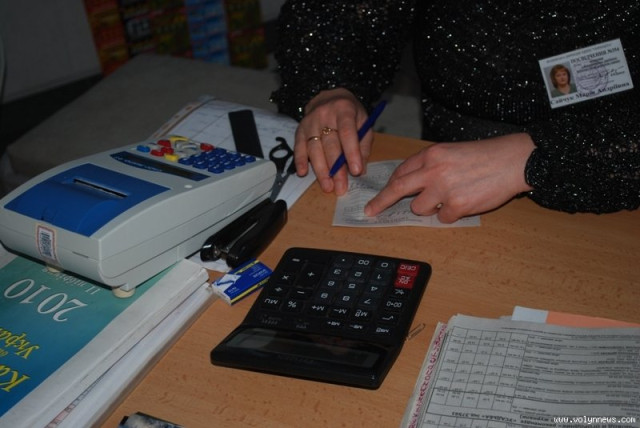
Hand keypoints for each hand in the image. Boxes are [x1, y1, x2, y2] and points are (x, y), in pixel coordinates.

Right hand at [294, 88, 370, 194]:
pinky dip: (300, 161)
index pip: (347, 133)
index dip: (351, 152)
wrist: (329, 98)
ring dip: (320, 170)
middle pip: (330, 144)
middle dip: (336, 168)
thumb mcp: (363, 122)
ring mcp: (309, 122)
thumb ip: (364, 145)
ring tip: (327, 186)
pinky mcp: (299, 130)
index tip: (356, 171)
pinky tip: (303, 173)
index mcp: (344, 109)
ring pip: (314, 148)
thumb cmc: (350, 114)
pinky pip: (298, 147)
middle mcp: (324, 114)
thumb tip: (360, 170)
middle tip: (341, 187)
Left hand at [364, 133, 535, 222]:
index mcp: (431, 154)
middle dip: (381, 201)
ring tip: (448, 198)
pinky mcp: (457, 206)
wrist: (513, 161)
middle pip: (397, 189)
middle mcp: (433, 170)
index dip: (390, 185)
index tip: (380, 193)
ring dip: (428, 208)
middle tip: (371, 210)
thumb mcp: (452, 151)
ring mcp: (444, 189)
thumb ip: (430, 164)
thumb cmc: (485, 156)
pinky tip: (465, 202)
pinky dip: (450, 214)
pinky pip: (442, 218)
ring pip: (418, 208)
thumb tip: (410, 182)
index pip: (401, 171)